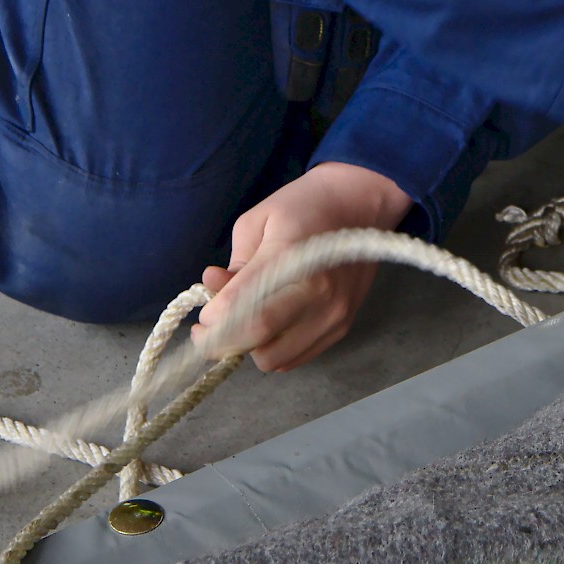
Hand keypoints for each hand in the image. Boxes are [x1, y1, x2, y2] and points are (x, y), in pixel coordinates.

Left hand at [191, 162, 413, 372]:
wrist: (361, 204)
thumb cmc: (304, 205)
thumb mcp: (258, 220)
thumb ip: (234, 261)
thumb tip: (213, 288)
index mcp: (292, 259)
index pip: (240, 307)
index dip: (211, 320)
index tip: (201, 316)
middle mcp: (317, 293)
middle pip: (257, 339)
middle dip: (222, 341)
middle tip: (209, 329)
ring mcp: (332, 314)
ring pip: (274, 358)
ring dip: (251, 347)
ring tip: (246, 323)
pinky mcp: (341, 327)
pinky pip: (295, 359)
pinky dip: (275, 349)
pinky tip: (271, 327)